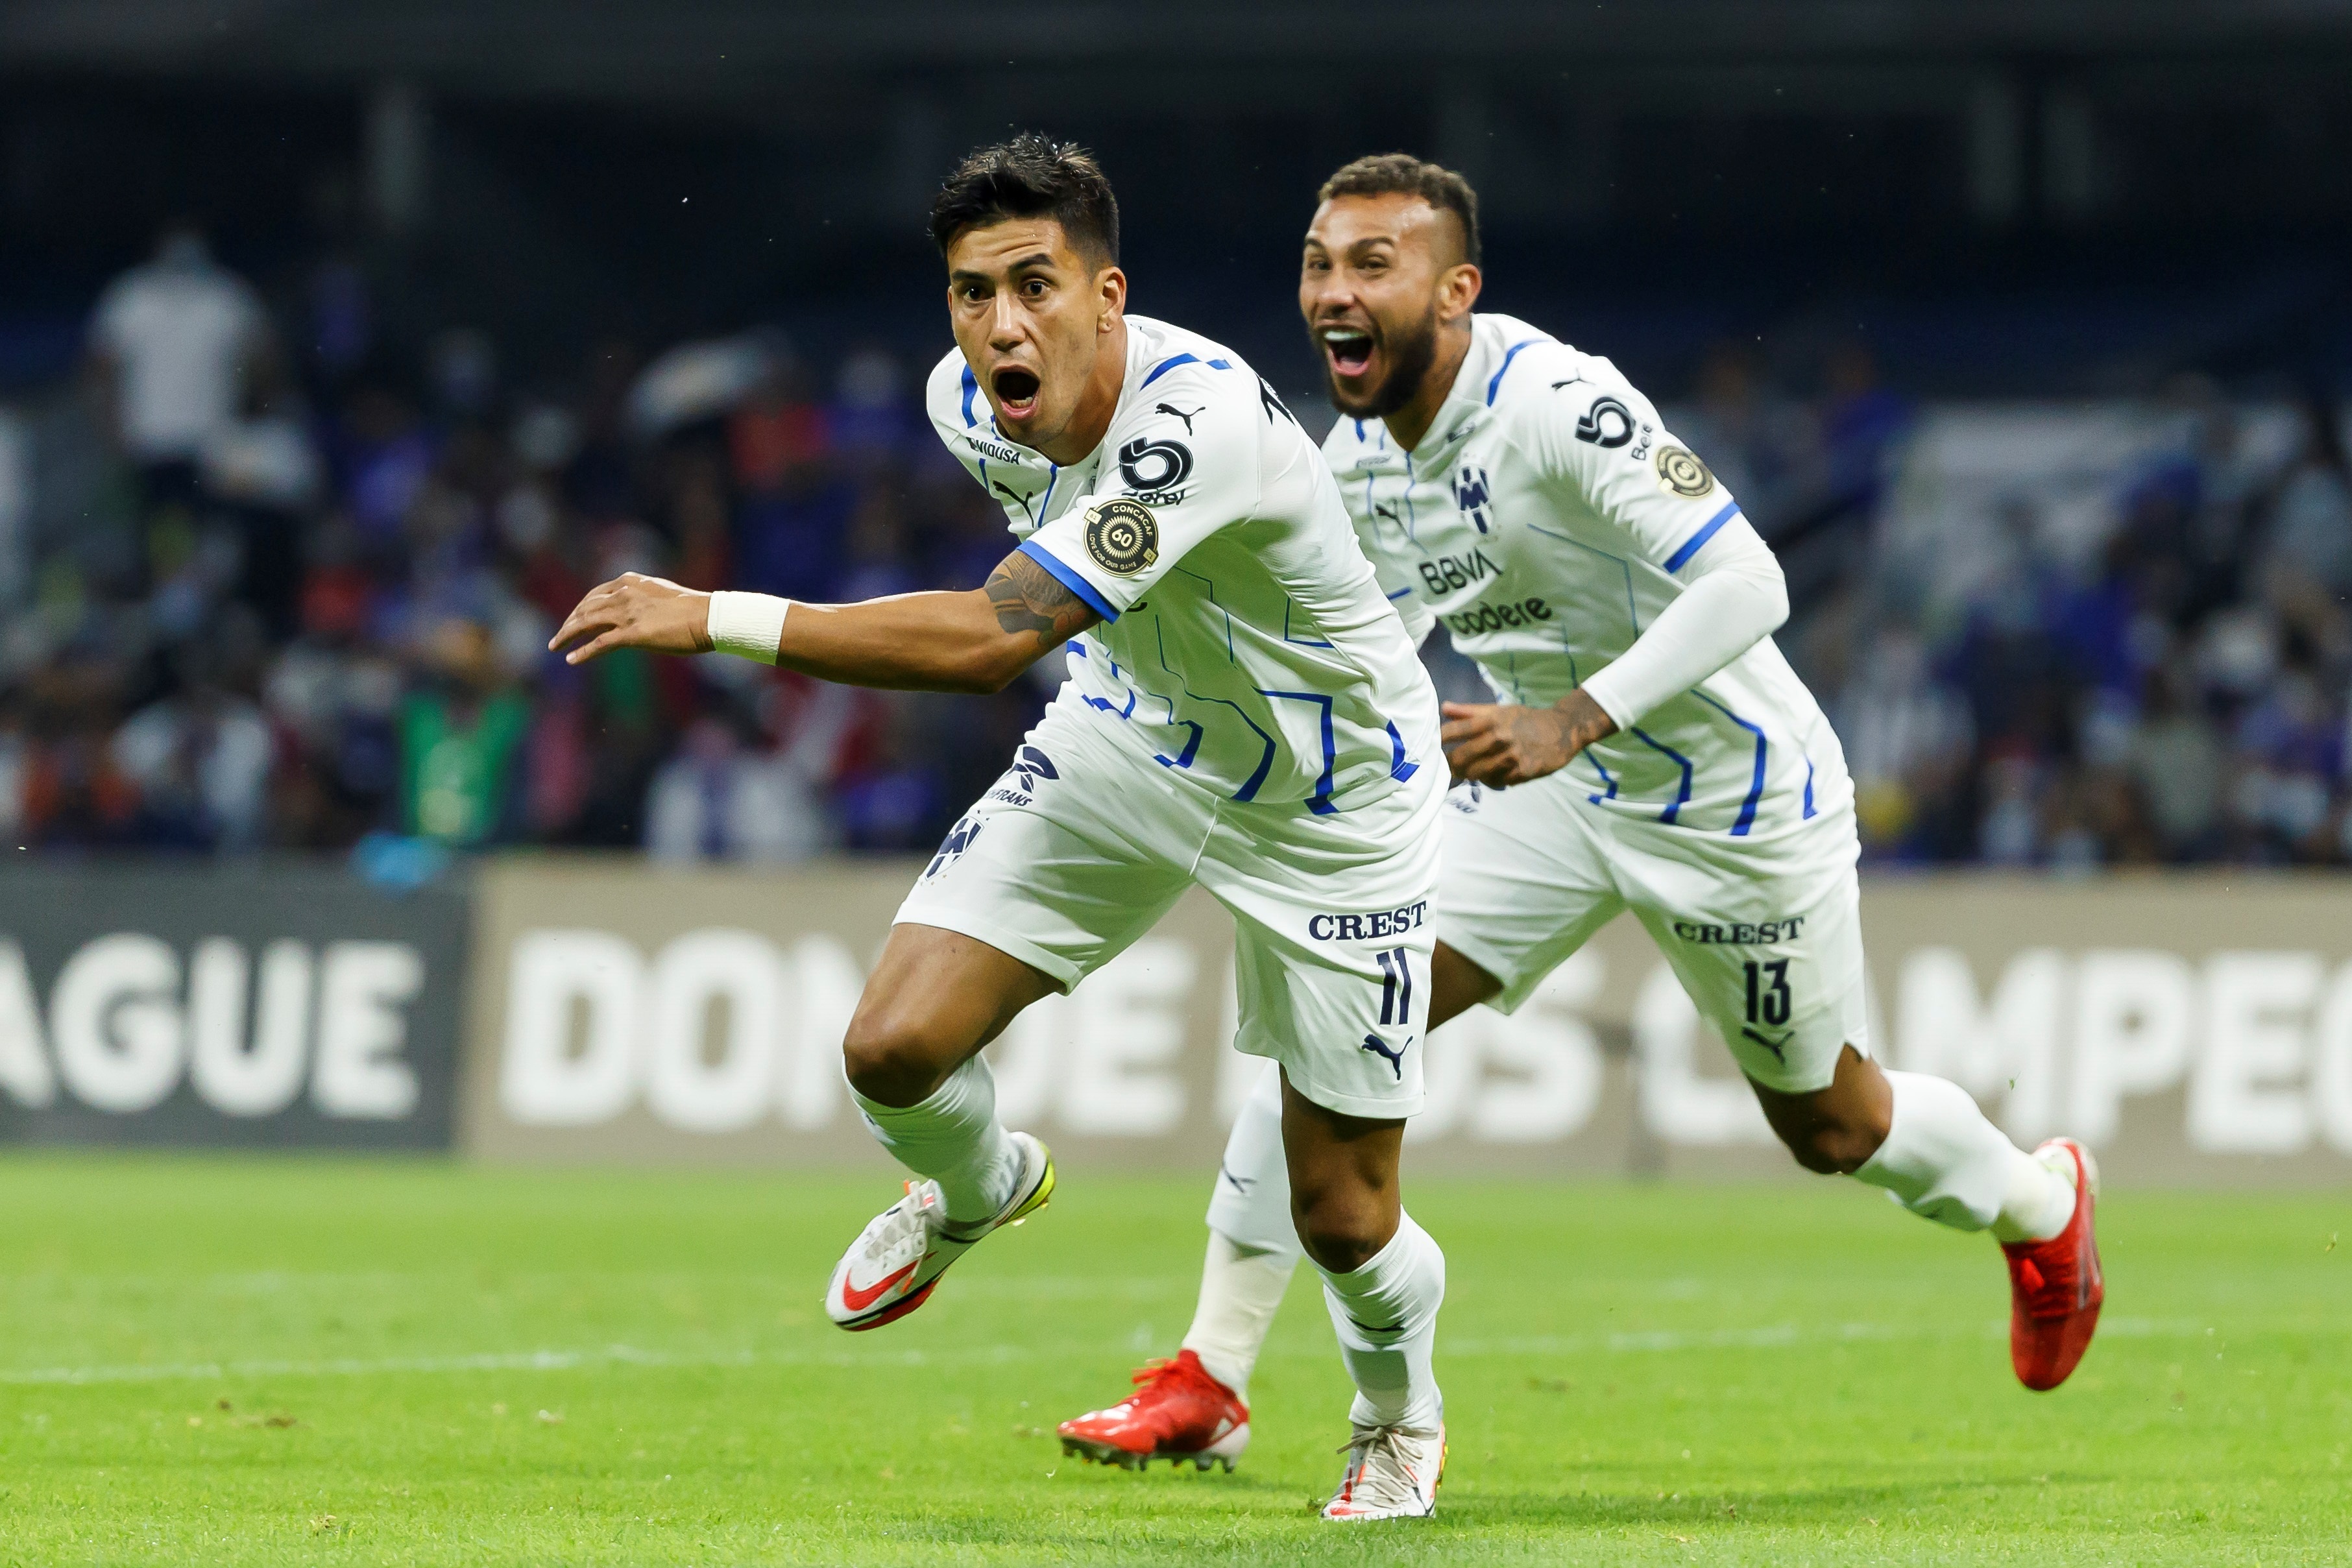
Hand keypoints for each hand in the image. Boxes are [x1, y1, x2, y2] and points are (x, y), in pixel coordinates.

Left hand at [548, 573, 711, 664]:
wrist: (709, 617)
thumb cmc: (695, 609)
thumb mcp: (663, 595)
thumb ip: (645, 598)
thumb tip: (641, 610)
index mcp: (630, 581)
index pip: (595, 594)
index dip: (580, 608)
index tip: (573, 619)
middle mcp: (623, 594)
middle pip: (585, 608)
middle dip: (569, 622)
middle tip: (558, 636)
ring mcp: (626, 613)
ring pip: (585, 623)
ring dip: (567, 635)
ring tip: (555, 646)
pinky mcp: (631, 634)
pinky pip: (598, 644)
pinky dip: (582, 652)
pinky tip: (571, 659)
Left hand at [1440, 690, 1616, 786]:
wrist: (1562, 730)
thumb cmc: (1526, 719)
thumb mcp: (1500, 710)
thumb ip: (1470, 711)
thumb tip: (1443, 707)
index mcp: (1490, 720)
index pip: (1454, 730)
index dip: (1437, 740)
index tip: (1428, 747)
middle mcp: (1498, 737)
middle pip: (1460, 757)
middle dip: (1450, 765)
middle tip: (1445, 769)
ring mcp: (1510, 756)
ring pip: (1476, 773)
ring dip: (1470, 775)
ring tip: (1468, 772)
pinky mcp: (1522, 772)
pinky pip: (1496, 782)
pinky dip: (1491, 780)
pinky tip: (1493, 775)